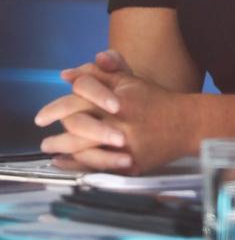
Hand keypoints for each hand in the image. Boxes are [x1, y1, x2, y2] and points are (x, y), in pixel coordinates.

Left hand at [37, 61, 198, 172]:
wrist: (187, 124)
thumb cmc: (156, 100)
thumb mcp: (131, 81)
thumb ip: (101, 74)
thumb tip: (68, 74)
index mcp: (119, 95)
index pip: (82, 93)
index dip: (58, 104)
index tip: (42, 115)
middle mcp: (121, 116)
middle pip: (78, 120)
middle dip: (56, 127)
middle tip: (41, 131)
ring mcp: (125, 141)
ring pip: (85, 145)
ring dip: (62, 147)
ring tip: (49, 148)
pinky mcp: (131, 161)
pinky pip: (98, 166)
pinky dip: (77, 165)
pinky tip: (65, 162)